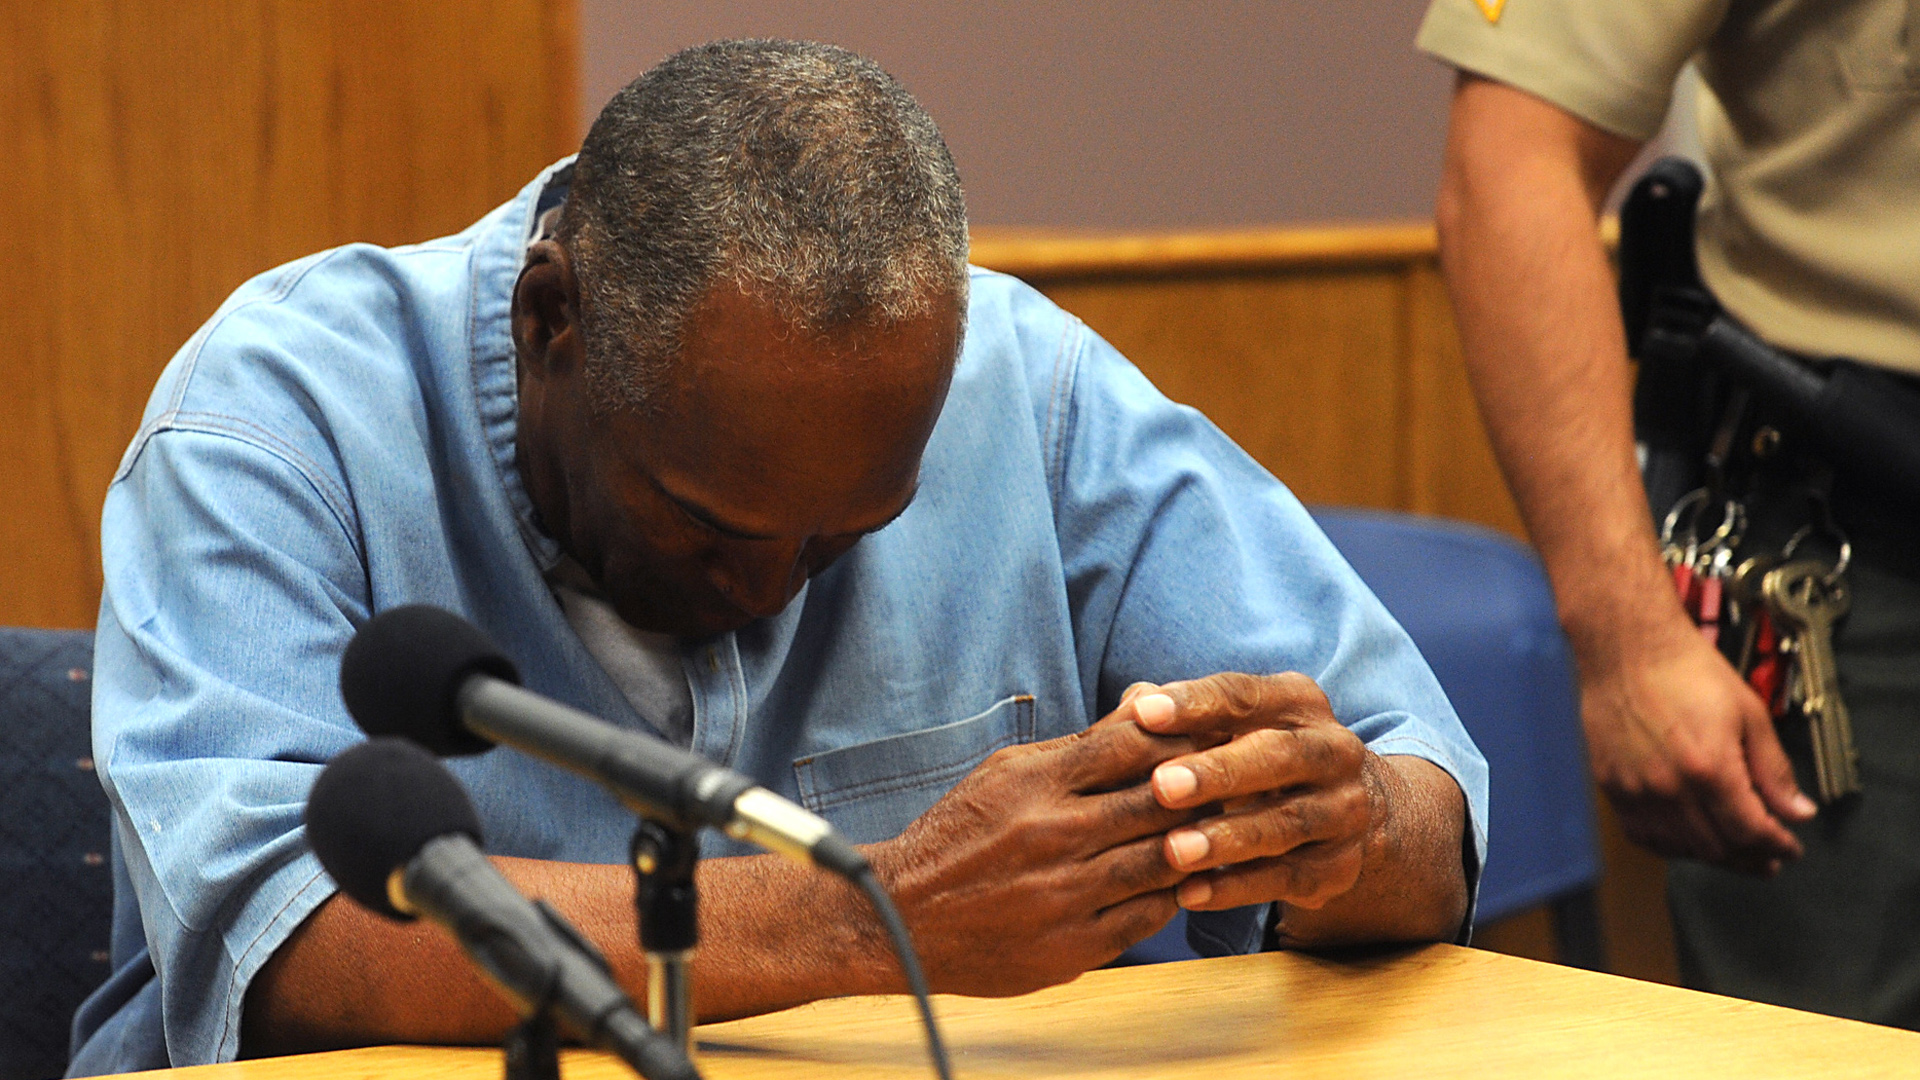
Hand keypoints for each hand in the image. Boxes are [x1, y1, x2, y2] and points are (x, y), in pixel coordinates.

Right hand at [868, 712, 1200, 995]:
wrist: (902, 916)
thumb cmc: (961, 836)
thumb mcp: (1010, 772)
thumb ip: (1085, 742)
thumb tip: (1149, 698)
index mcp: (1034, 782)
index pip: (1131, 744)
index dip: (1181, 737)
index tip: (1206, 737)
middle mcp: (1052, 835)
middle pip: (1158, 801)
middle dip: (1202, 789)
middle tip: (1230, 784)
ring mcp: (1065, 895)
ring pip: (1163, 861)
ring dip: (1197, 845)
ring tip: (1215, 831)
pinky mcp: (1072, 947)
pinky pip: (1147, 917)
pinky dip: (1171, 894)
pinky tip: (1177, 880)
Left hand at [1124, 673, 1373, 913]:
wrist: (1333, 811)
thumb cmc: (1252, 756)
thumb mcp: (1227, 726)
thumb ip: (1182, 715)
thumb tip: (1135, 703)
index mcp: (1298, 703)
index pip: (1244, 695)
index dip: (1194, 703)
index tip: (1144, 715)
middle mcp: (1332, 751)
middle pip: (1276, 756)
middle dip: (1217, 772)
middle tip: (1162, 786)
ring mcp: (1343, 810)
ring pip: (1285, 823)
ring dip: (1226, 838)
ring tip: (1173, 850)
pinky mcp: (1339, 866)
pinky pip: (1286, 879)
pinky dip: (1236, 888)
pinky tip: (1188, 894)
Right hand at [1577, 610, 1814, 874]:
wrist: (1626, 648)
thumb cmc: (1684, 670)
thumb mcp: (1749, 713)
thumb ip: (1774, 769)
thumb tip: (1796, 810)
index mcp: (1709, 768)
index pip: (1750, 832)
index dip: (1777, 846)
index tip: (1790, 847)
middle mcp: (1669, 787)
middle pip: (1717, 847)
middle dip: (1750, 857)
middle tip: (1768, 856)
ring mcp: (1635, 790)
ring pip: (1680, 848)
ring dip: (1713, 855)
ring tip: (1733, 850)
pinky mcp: (1611, 786)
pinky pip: (1642, 835)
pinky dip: (1671, 846)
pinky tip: (1688, 840)